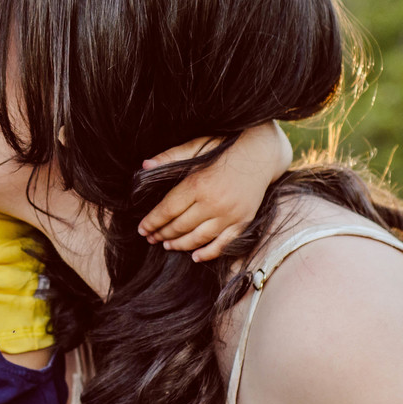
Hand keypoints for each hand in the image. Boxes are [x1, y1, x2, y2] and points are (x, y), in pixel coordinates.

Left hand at [138, 121, 290, 261]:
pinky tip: (195, 256)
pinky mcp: (243, 222)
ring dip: (180, 245)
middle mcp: (213, 202)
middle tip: (151, 238)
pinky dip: (208, 253)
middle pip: (181, 226)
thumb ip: (170, 157)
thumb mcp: (196, 146)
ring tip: (167, 246)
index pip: (168, 209)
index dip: (152, 221)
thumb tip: (145, 165)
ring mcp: (230, 215)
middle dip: (162, 234)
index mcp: (198, 184)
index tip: (141, 229)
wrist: (261, 153)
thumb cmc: (224, 148)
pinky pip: (223, 244)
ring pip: (198, 238)